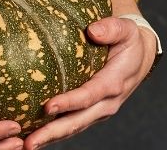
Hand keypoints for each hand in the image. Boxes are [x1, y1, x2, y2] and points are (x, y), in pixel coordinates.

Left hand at [23, 15, 157, 148]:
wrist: (138, 55)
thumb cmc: (127, 39)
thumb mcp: (124, 29)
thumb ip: (110, 28)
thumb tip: (93, 31)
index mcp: (113, 82)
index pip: (88, 95)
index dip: (69, 102)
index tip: (47, 106)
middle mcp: (106, 102)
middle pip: (78, 120)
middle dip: (53, 131)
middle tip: (30, 140)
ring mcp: (99, 109)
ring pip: (74, 126)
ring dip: (51, 136)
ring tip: (28, 144)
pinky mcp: (92, 110)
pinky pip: (74, 123)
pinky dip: (56, 132)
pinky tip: (36, 134)